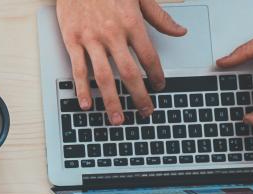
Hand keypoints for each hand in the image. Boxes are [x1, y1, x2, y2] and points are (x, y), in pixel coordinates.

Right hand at [57, 0, 186, 124]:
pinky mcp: (72, 40)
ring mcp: (91, 39)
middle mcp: (112, 34)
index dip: (156, 75)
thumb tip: (180, 31)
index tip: (160, 86)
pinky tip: (87, 104)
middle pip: (129, 72)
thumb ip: (160, 16)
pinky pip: (78, 69)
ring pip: (104, 77)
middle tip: (145, 111)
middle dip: (139, 96)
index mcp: (131, 23)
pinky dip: (83, 89)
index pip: (149, 56)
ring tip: (118, 119)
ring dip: (112, 101)